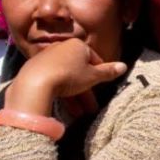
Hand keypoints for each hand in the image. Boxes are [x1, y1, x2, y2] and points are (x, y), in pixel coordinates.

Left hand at [5, 39, 126, 116]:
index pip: (94, 58)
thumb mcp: (93, 76)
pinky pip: (53, 80)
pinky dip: (61, 92)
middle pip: (79, 70)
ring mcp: (47, 57)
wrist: (35, 83)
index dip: (99, 74)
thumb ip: (108, 72)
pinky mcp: (35, 68)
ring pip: (66, 77)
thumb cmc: (69, 76)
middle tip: (92, 107)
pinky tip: (65, 107)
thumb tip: (124, 66)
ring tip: (80, 113)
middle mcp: (61, 47)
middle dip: (86, 90)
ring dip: (75, 96)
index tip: (101, 87)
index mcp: (77, 45)